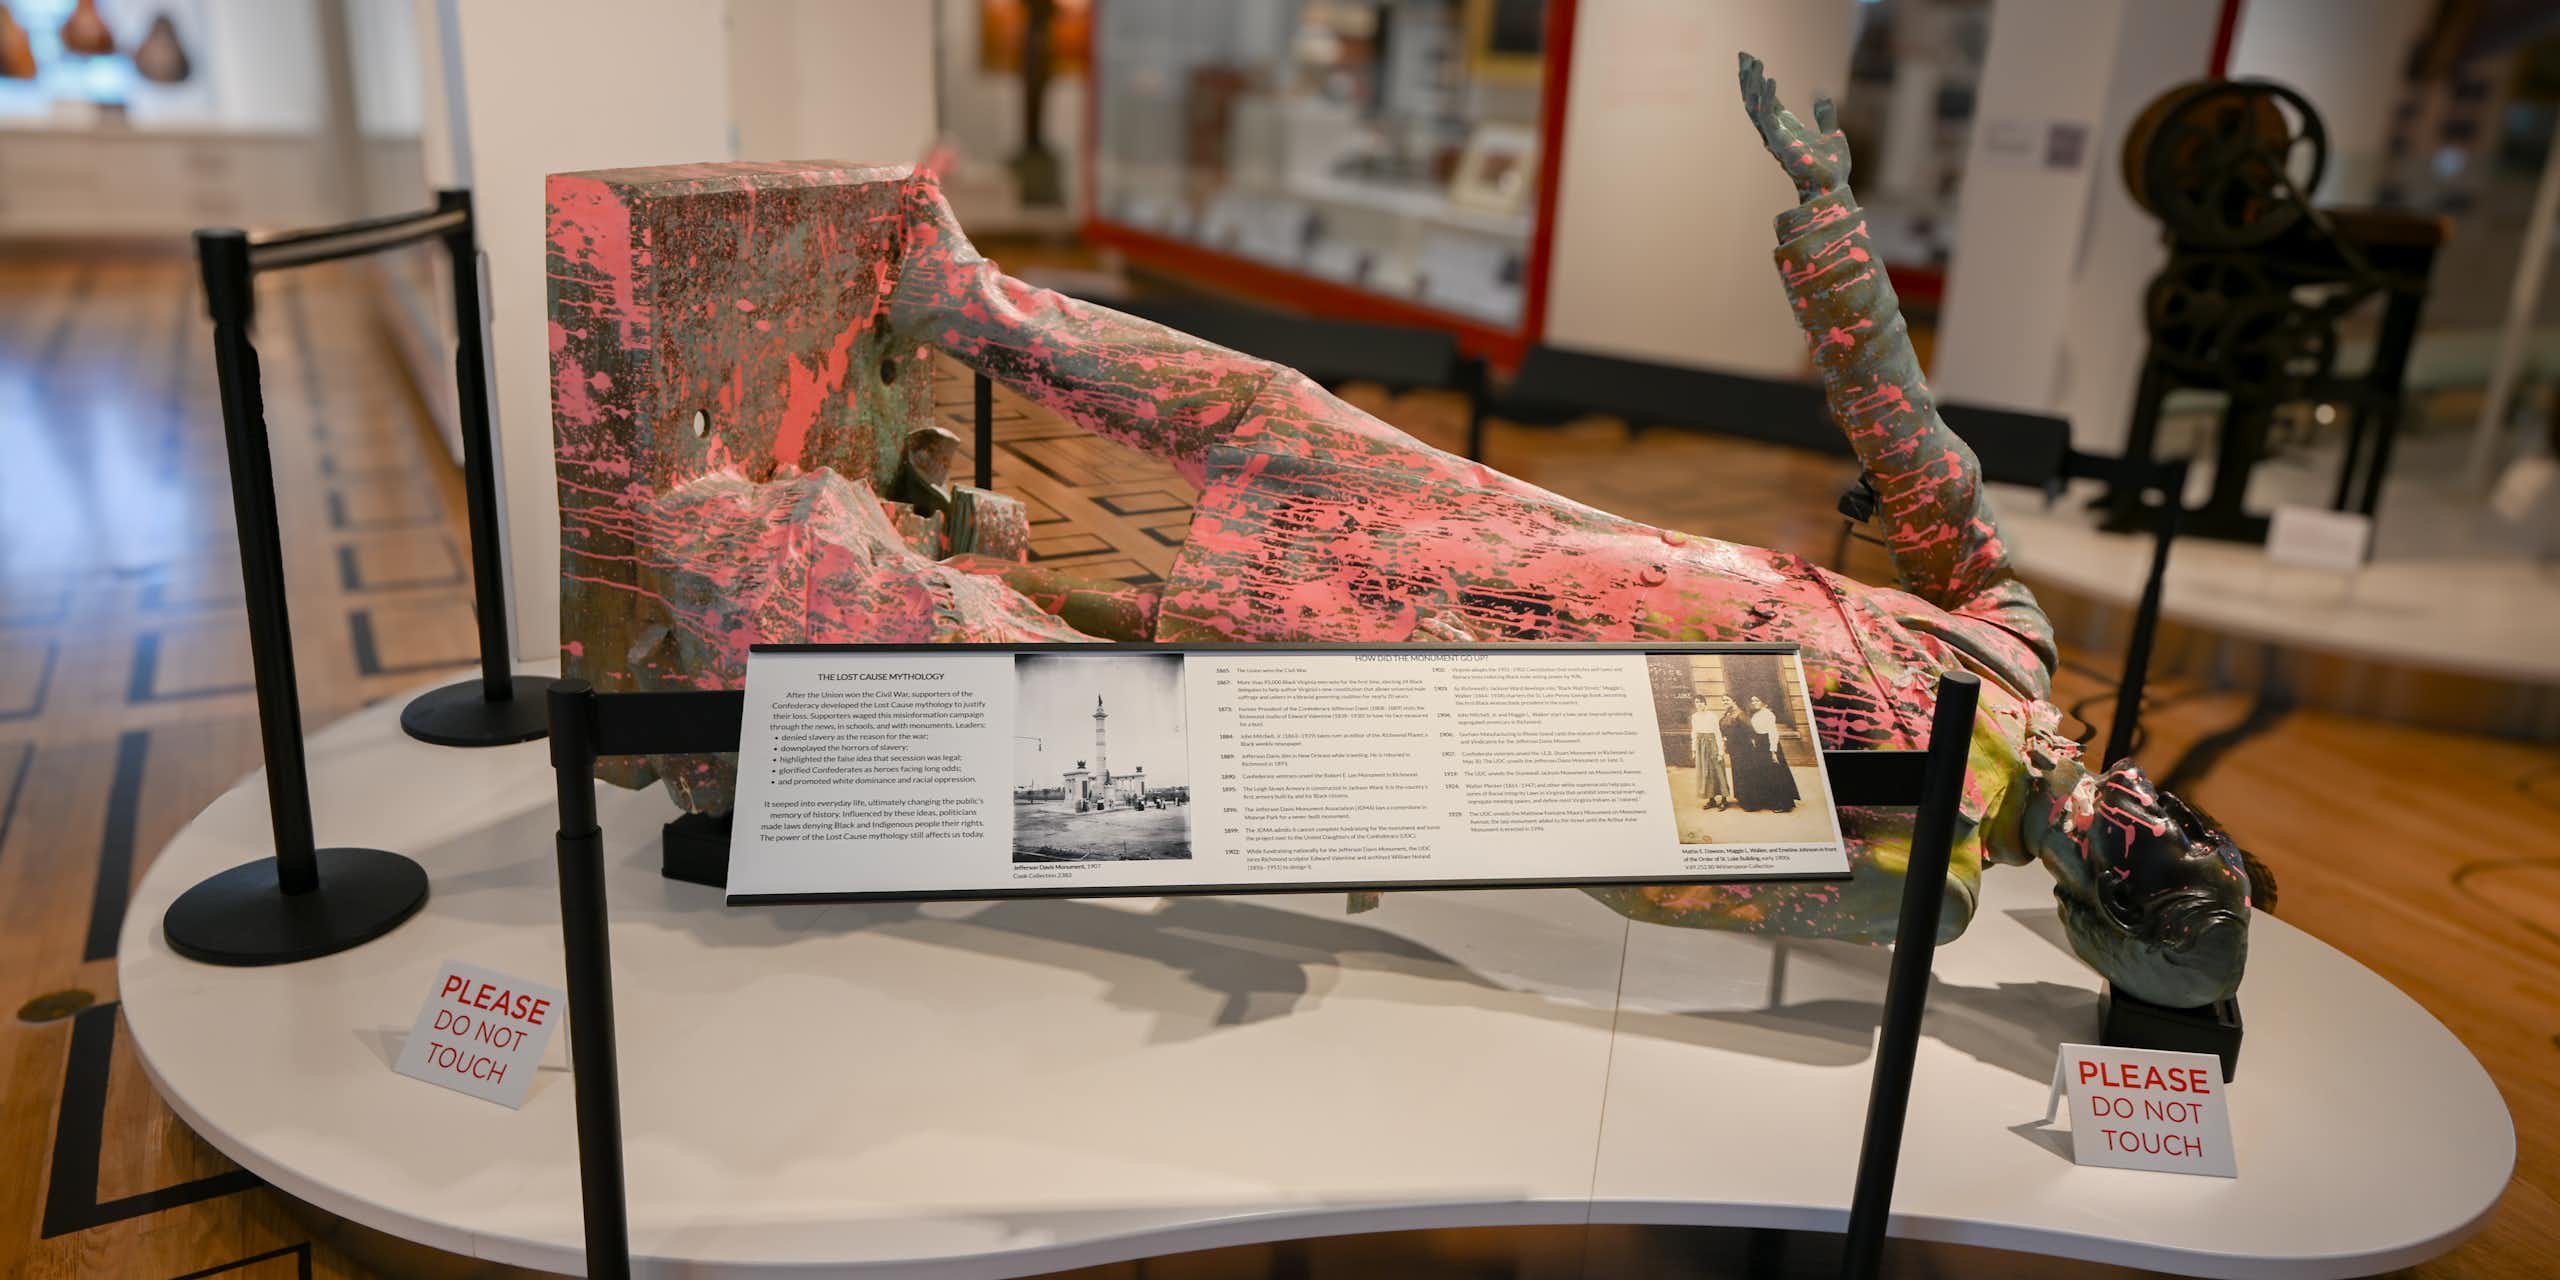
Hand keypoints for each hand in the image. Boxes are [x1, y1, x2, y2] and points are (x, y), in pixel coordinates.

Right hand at [1738, 52, 1848, 201]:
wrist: (1833, 188)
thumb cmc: (1831, 168)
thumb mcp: (1831, 134)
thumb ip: (1825, 116)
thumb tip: (1823, 97)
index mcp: (1784, 128)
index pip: (1765, 100)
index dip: (1757, 80)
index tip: (1752, 60)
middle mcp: (1774, 132)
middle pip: (1754, 100)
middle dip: (1747, 77)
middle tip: (1742, 55)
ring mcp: (1775, 138)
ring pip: (1756, 107)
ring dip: (1753, 84)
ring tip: (1754, 63)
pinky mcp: (1780, 143)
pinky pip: (1768, 118)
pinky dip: (1767, 99)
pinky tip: (1770, 80)